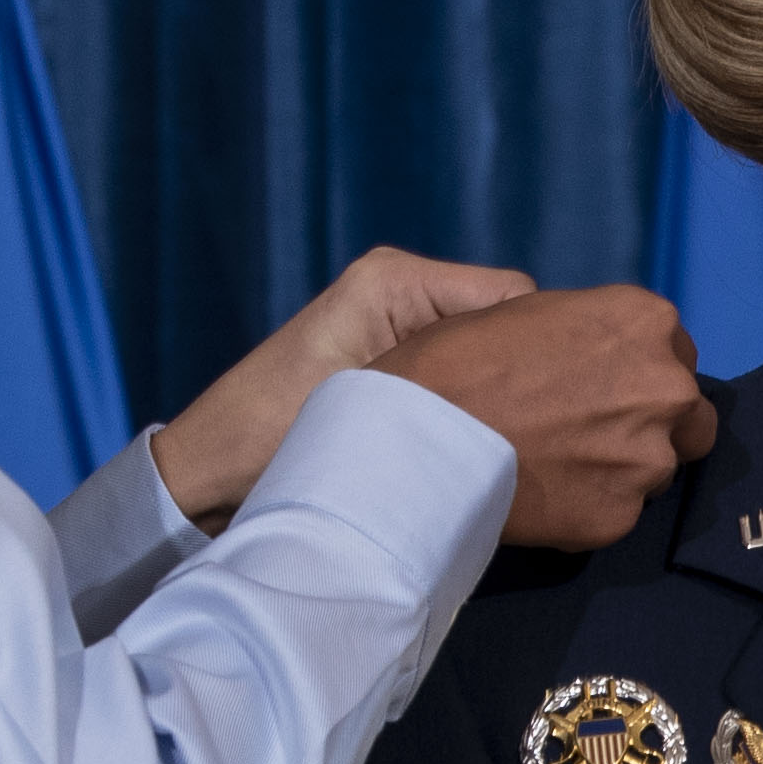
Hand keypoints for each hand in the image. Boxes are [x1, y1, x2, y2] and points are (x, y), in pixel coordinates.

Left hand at [150, 245, 531, 524]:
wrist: (205, 481)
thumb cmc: (267, 439)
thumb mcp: (369, 410)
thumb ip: (457, 391)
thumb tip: (543, 402)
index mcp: (397, 282)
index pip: (515, 297)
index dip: (543, 350)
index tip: (557, 410)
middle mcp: (405, 296)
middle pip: (509, 326)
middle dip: (529, 378)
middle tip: (543, 437)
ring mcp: (401, 333)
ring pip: (493, 360)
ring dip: (504, 402)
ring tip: (515, 449)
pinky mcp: (397, 372)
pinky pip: (466, 383)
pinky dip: (478, 416)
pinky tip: (480, 453)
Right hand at [381, 283, 721, 545]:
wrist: (420, 439)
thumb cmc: (457, 362)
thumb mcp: (529, 313)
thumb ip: (589, 334)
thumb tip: (603, 358)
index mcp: (645, 321)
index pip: (676, 351)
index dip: (639, 371)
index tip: (605, 386)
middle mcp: (666, 387)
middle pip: (688, 414)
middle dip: (653, 423)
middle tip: (596, 432)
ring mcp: (649, 458)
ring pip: (658, 468)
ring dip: (622, 469)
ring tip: (560, 467)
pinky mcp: (621, 516)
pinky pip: (619, 512)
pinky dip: (590, 507)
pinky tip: (544, 496)